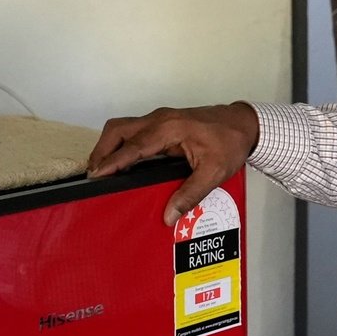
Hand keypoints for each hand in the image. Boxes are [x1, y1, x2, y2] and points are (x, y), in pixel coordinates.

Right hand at [86, 103, 259, 223]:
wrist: (243, 124)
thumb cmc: (231, 143)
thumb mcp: (215, 172)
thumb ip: (191, 194)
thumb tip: (169, 216)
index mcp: (170, 129)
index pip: (133, 146)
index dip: (112, 161)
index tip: (95, 175)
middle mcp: (160, 120)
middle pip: (118, 130)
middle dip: (102, 151)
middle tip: (93, 176)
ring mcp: (159, 119)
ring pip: (122, 128)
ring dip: (109, 146)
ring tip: (101, 171)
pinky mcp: (161, 123)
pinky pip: (133, 131)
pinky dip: (121, 145)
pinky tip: (121, 163)